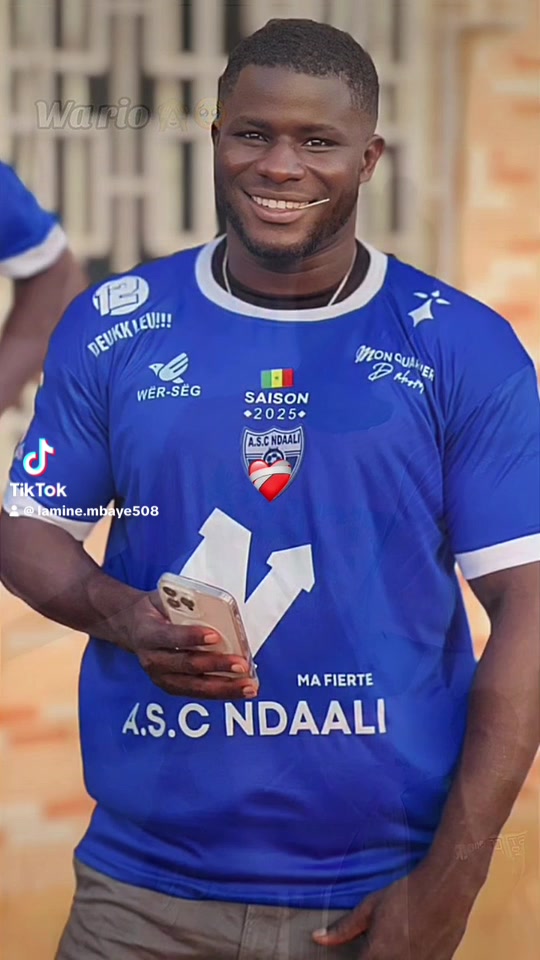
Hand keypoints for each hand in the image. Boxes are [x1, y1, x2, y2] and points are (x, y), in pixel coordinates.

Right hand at [121, 590, 257, 700]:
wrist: (132, 626)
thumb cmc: (156, 610)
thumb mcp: (165, 598)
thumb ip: (186, 604)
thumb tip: (219, 609)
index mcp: (148, 632)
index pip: (170, 636)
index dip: (191, 637)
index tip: (215, 636)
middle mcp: (151, 658)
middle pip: (186, 665)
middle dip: (216, 665)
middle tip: (241, 664)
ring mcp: (159, 676)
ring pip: (194, 686)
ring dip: (223, 686)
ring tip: (248, 685)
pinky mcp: (169, 686)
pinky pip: (197, 692)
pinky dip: (220, 692)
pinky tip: (240, 690)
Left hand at [312, 862, 474, 958]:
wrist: (445, 890)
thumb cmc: (406, 895)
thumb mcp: (370, 907)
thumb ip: (343, 929)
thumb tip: (317, 938)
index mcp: (377, 955)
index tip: (357, 953)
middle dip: (370, 958)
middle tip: (377, 945)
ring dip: (390, 958)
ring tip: (393, 944)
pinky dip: (410, 958)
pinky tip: (410, 946)